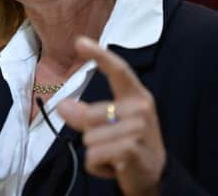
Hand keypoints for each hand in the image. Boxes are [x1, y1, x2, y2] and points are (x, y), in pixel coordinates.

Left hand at [57, 37, 165, 195]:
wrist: (155, 176)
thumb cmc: (128, 144)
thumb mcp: (107, 125)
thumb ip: (85, 113)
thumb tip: (62, 105)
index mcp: (136, 95)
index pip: (118, 70)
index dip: (99, 54)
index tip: (79, 41)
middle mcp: (141, 108)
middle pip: (90, 114)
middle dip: (90, 132)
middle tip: (110, 143)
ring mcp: (139, 129)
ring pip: (89, 137)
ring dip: (95, 152)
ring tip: (114, 155)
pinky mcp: (132, 149)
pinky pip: (93, 155)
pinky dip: (97, 166)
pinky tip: (115, 167)